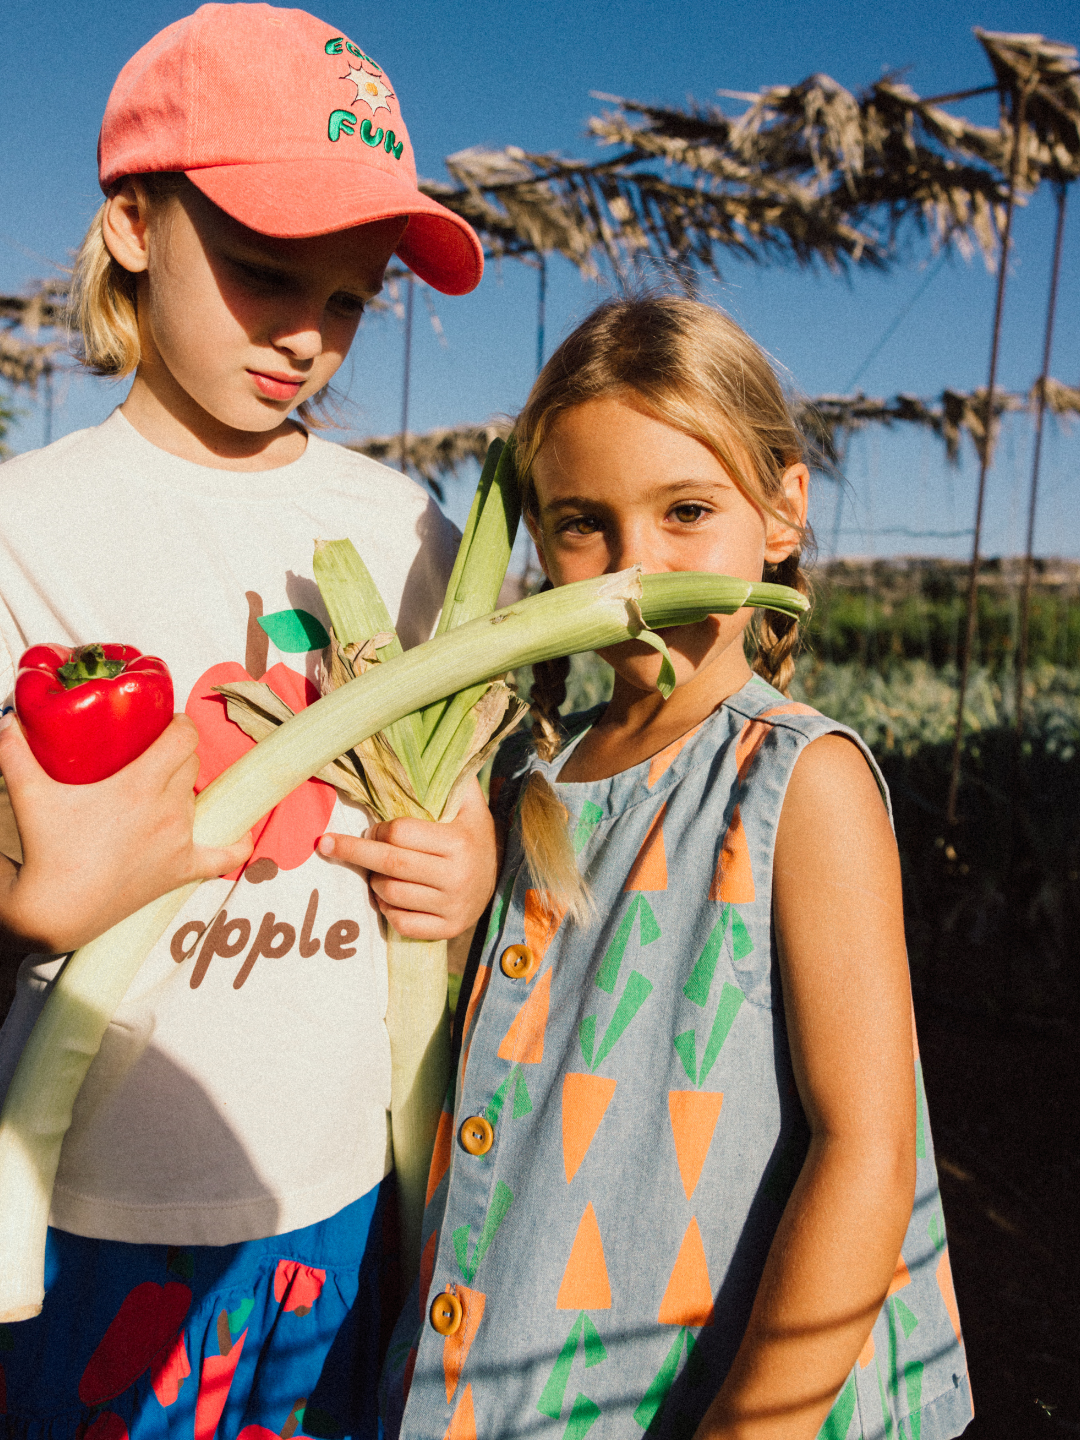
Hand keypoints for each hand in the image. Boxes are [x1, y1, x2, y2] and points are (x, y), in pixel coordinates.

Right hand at [0, 712, 252, 953]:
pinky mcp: (183, 870)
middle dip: (177, 752)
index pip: (184, 738)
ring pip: (197, 797)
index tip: (167, 721)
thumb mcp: (31, 795)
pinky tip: (244, 835)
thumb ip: (16, 754)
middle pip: (190, 763)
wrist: (58, 910)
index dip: (180, 723)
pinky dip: (236, 845)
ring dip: (185, 788)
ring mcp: (180, 841)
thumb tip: (6, 721)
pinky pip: (224, 856)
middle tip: (153, 751)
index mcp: (142, 785)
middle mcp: (169, 809)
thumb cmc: (48, 850)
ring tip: (162, 786)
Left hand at [317, 777, 496, 940]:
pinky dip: (386, 910)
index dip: (377, 830)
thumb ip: (452, 779)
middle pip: (389, 864)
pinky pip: (400, 923)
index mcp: (459, 842)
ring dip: (373, 882)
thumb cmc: (474, 836)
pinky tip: (389, 897)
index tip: (371, 829)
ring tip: (377, 872)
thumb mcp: (470, 806)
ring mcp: (452, 906)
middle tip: (325, 844)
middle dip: (352, 852)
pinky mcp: (447, 929)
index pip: (400, 833)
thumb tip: (433, 748)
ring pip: (390, 894)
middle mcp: (457, 876)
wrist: (502, 880)